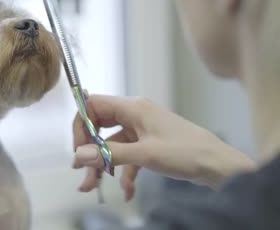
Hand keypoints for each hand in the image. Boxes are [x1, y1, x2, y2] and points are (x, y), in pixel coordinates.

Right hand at [72, 95, 254, 200]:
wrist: (217, 165)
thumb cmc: (186, 152)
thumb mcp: (145, 154)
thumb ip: (110, 153)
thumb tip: (80, 154)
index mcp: (133, 108)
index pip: (94, 105)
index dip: (81, 125)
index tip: (79, 148)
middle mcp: (135, 115)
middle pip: (100, 128)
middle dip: (89, 150)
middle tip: (81, 171)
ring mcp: (141, 130)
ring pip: (111, 145)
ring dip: (103, 166)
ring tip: (93, 186)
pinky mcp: (148, 145)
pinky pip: (127, 156)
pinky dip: (124, 173)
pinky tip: (127, 192)